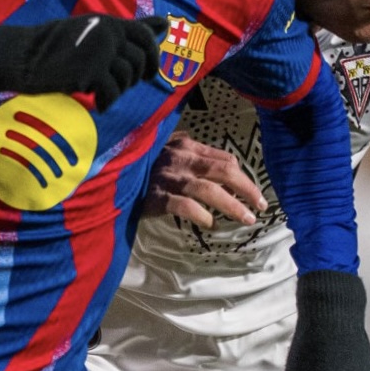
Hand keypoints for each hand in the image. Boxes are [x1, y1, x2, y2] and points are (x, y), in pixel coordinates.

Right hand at [0, 15, 167, 111]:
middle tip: (117, 86)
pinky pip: (112, 93)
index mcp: (108, 22)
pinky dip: (106, 102)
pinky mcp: (89, 71)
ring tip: (100, 92)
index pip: (144, 35)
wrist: (23, 57)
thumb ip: (128, 31)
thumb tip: (165, 25)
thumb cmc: (58, 47)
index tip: (149, 73)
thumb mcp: (94, 32)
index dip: (152, 57)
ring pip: (127, 78)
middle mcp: (107, 32)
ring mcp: (99, 51)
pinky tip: (96, 104)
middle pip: (140, 61)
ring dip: (117, 91)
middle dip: (135, 78)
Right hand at [142, 133, 264, 227]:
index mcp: (187, 146)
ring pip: (209, 189)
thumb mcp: (170, 155)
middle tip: (260, 206)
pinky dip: (202, 215)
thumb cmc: (144, 168)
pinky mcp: (156, 196)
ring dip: (232, 205)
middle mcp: (180, 158)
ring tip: (246, 219)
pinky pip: (185, 206)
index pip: (224, 159)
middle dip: (246, 189)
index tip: (255, 194)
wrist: (109, 177)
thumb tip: (226, 171)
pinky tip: (212, 224)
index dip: (244, 177)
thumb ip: (193, 159)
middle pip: (223, 171)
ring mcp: (168, 177)